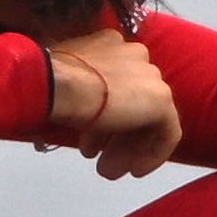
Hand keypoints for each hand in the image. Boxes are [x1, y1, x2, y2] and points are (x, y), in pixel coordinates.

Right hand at [47, 26, 180, 179]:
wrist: (57, 85)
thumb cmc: (49, 84)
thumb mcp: (62, 87)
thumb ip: (79, 97)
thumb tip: (79, 120)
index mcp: (110, 45)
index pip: (115, 86)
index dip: (102, 119)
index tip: (90, 143)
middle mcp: (135, 55)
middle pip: (132, 103)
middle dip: (116, 137)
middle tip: (101, 162)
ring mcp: (151, 76)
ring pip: (147, 119)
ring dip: (128, 148)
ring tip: (109, 171)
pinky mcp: (162, 99)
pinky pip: (167, 132)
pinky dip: (153, 154)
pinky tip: (135, 170)